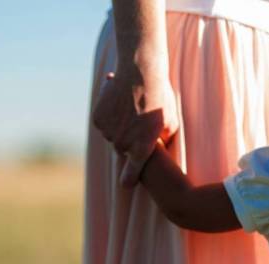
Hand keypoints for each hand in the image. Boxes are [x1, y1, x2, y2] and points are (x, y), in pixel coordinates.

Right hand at [93, 71, 178, 186]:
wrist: (140, 73)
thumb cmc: (161, 98)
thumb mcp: (170, 123)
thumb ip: (161, 141)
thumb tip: (157, 149)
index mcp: (141, 148)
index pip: (132, 173)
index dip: (130, 179)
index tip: (127, 183)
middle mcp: (122, 144)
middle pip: (123, 150)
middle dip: (130, 141)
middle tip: (139, 123)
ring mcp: (108, 132)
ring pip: (112, 135)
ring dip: (120, 127)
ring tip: (131, 109)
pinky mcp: (98, 118)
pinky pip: (103, 123)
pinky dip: (109, 115)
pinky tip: (120, 102)